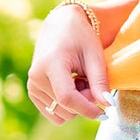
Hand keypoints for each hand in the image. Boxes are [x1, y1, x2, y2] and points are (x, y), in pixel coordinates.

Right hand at [26, 6, 112, 122]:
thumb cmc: (81, 38)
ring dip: (75, 104)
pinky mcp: (32, 92)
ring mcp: (32, 85)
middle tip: (90, 81)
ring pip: (61, 113)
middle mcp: (36, 77)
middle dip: (84, 102)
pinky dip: (65, 105)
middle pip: (65, 108)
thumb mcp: (94, 56)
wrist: (60, 25)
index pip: (67, 98)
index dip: (87, 109)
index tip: (104, 112)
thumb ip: (100, 82)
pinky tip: (69, 86)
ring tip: (78, 80)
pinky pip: (53, 113)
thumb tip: (107, 105)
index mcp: (51, 64)